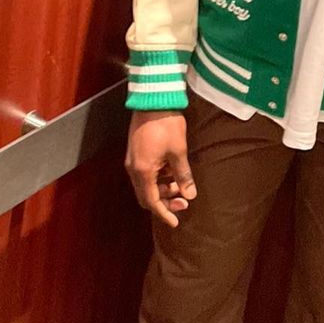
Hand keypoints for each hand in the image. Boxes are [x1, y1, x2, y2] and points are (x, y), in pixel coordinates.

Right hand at [125, 111, 196, 228]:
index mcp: (143, 171)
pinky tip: (173, 172)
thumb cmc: (166, 125)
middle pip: (147, 195)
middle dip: (165, 202)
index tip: (176, 223)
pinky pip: (146, 173)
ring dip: (163, 189)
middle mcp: (134, 169)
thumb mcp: (178, 152)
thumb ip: (183, 176)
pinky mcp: (136, 152)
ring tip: (182, 185)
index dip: (164, 214)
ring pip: (147, 184)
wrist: (152, 100)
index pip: (152, 201)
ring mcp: (133, 160)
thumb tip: (190, 195)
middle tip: (184, 202)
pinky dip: (159, 178)